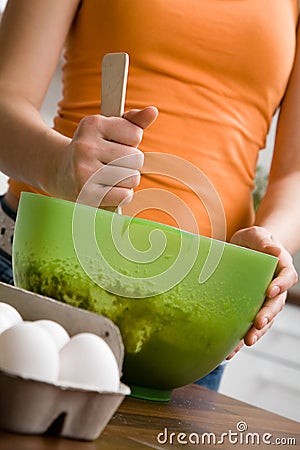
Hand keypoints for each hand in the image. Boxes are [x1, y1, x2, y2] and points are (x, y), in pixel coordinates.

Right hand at [54, 106, 157, 205]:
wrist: (60, 172)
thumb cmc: (93, 149)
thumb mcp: (109, 129)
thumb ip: (133, 121)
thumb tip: (152, 111)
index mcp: (92, 124)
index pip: (136, 134)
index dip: (131, 142)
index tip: (115, 144)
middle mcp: (86, 146)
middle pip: (136, 158)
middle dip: (131, 163)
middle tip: (112, 164)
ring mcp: (84, 171)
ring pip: (132, 178)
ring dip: (127, 180)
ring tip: (110, 177)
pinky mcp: (86, 193)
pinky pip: (123, 195)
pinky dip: (122, 195)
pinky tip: (109, 190)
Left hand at [226, 226, 297, 358]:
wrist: (245, 251)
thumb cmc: (253, 241)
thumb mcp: (257, 235)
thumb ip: (264, 241)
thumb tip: (275, 250)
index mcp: (281, 268)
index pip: (286, 277)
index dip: (281, 285)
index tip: (271, 290)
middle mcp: (276, 288)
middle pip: (275, 304)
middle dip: (267, 316)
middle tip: (258, 324)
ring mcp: (263, 302)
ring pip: (264, 320)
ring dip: (256, 332)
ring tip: (246, 342)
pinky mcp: (249, 310)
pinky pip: (246, 326)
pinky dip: (239, 339)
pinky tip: (230, 351)